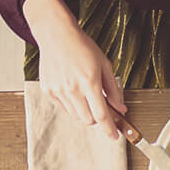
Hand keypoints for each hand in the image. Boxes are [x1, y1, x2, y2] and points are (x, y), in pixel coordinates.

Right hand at [25, 0, 125, 139]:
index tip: (114, 135)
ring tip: (85, 92)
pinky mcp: (49, 91)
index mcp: (89, 82)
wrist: (56, 34)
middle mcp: (72, 89)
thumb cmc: (82, 47)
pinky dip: (72, 104)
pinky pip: (64, 108)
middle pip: (89, 120)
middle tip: (100, 106)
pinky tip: (73, 88)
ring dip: (85, 111)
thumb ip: (114, 89)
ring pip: (76, 116)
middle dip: (97, 118)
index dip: (109, 129)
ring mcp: (58, 91)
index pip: (101, 115)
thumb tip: (121, 108)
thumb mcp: (104, 65)